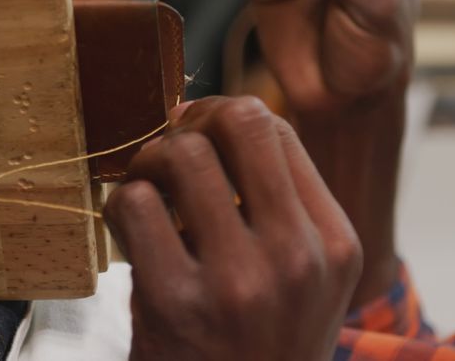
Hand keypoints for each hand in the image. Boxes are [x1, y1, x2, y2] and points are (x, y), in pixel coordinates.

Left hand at [105, 97, 362, 360]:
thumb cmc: (262, 347)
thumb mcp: (305, 280)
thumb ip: (278, 205)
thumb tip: (210, 117)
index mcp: (334, 243)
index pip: (278, 131)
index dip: (226, 116)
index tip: (199, 131)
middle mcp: (297, 256)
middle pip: (238, 123)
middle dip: (191, 121)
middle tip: (169, 147)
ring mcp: (239, 281)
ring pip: (181, 155)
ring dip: (149, 161)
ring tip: (146, 189)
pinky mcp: (177, 304)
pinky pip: (136, 205)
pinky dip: (121, 206)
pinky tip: (129, 232)